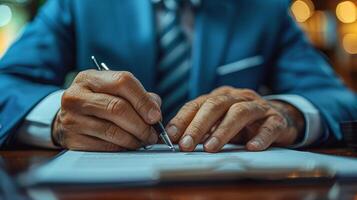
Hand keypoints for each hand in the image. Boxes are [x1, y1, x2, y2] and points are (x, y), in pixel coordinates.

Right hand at [52, 70, 161, 150]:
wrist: (68, 119)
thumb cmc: (99, 103)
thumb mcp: (114, 91)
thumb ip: (138, 96)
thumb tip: (155, 111)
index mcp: (90, 78)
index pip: (123, 82)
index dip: (143, 100)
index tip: (156, 116)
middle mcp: (76, 96)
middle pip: (118, 108)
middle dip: (141, 124)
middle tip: (152, 134)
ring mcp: (72, 119)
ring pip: (112, 131)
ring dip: (134, 139)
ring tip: (144, 140)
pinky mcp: (73, 139)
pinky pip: (105, 147)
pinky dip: (122, 148)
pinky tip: (129, 146)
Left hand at [166, 86, 304, 151]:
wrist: (278, 119)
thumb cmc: (243, 123)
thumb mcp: (220, 122)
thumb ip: (203, 129)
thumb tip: (178, 141)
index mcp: (220, 97)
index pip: (197, 104)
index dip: (182, 119)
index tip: (171, 136)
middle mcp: (237, 97)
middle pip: (215, 105)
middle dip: (198, 125)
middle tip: (186, 144)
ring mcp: (258, 107)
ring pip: (239, 113)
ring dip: (222, 131)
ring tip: (210, 148)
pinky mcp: (276, 119)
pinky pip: (269, 126)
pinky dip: (260, 137)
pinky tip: (251, 147)